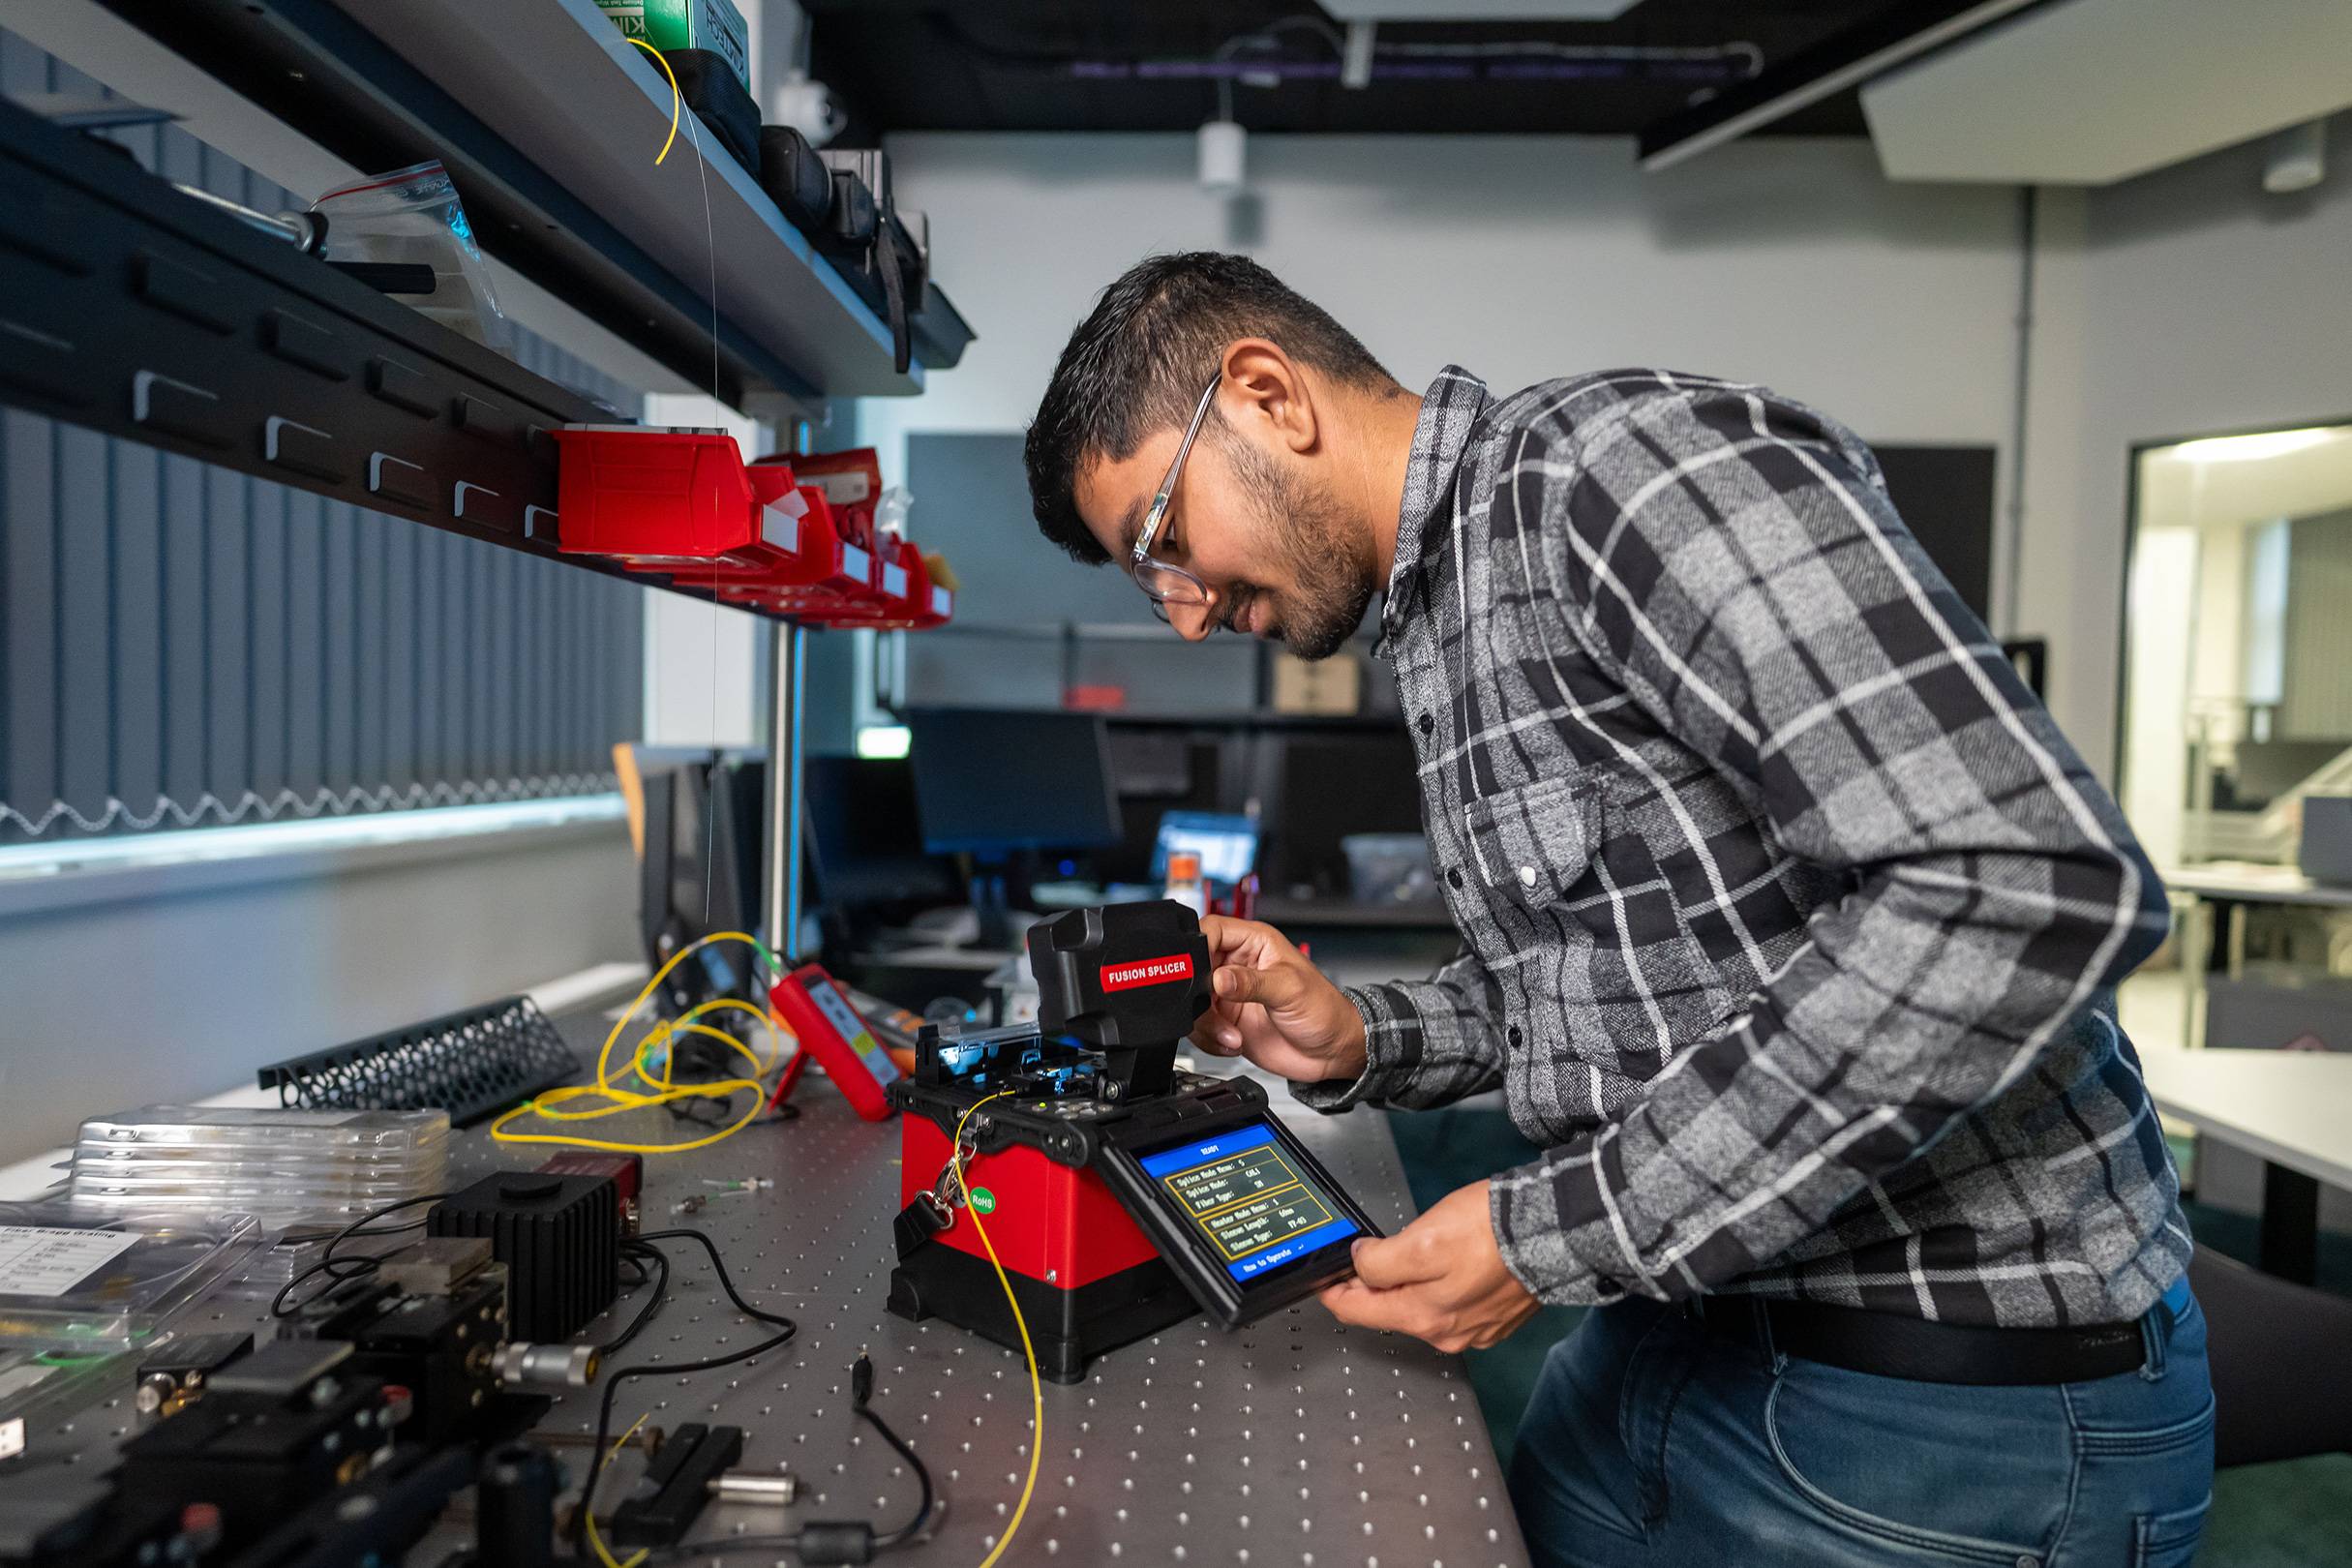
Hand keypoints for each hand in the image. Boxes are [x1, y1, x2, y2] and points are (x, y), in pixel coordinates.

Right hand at [1188, 915, 1366, 1084]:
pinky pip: (1200, 1028)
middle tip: (1213, 1009)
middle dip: (1197, 994)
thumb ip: (1252, 983)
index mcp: (1254, 943)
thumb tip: (1219, 978)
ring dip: (1206, 1024)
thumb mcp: (1290, 989)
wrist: (1331, 1052)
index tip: (1191, 970)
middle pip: (1193, 968)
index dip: (1195, 947)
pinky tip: (1234, 1042)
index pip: (1212, 931)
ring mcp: (1229, 996)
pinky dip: (1210, 1039)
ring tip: (1232, 1034)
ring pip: (1192, 1003)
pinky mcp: (1226, 1022)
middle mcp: (1237, 966)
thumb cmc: (1324, 1009)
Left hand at [1318, 1180, 1539, 1352]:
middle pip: (1389, 1309)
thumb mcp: (1421, 1240)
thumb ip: (1380, 1262)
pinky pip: (1453, 1301)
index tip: (1323, 1276)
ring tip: (1425, 1246)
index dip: (1333, 1291)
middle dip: (1376, 1281)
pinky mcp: (1495, 1316)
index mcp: (1424, 1318)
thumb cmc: (1493, 1233)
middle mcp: (1447, 1333)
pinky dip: (1444, 1282)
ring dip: (1412, 1280)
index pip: (1357, 1313)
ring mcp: (1474, 1328)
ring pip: (1421, 1305)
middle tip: (1374, 1248)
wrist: (1551, 1229)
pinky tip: (1455, 1258)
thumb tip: (1358, 1266)